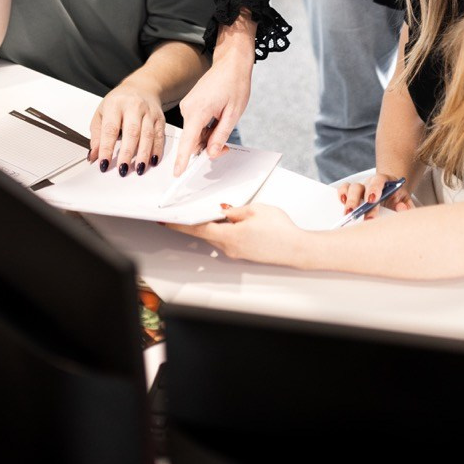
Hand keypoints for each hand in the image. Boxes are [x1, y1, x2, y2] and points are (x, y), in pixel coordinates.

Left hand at [89, 83, 165, 176]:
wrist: (142, 87)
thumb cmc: (119, 102)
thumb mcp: (102, 113)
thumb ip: (97, 135)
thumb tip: (94, 155)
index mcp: (116, 105)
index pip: (110, 129)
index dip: (107, 148)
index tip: (104, 163)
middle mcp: (134, 107)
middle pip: (132, 132)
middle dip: (127, 153)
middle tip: (122, 169)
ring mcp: (149, 112)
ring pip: (148, 135)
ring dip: (143, 154)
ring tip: (138, 169)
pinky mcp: (160, 118)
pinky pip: (160, 136)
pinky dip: (157, 150)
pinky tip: (153, 161)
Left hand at [166, 203, 300, 264]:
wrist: (297, 248)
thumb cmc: (279, 229)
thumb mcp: (255, 210)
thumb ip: (235, 210)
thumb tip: (223, 210)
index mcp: (229, 236)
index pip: (197, 229)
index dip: (180, 225)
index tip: (166, 221)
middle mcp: (229, 248)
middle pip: (206, 233)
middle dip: (197, 221)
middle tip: (186, 210)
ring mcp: (237, 252)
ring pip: (218, 236)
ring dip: (214, 225)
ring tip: (218, 211)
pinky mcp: (245, 253)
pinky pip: (229, 240)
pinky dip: (226, 230)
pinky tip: (234, 221)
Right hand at [175, 53, 251, 173]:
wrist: (231, 63)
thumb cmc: (234, 83)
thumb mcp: (233, 113)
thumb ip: (220, 135)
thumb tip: (211, 153)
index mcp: (198, 110)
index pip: (188, 141)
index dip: (183, 159)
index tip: (178, 173)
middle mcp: (188, 109)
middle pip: (193, 140)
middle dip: (207, 147)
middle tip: (225, 146)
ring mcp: (187, 106)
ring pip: (195, 133)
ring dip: (208, 137)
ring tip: (224, 123)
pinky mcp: (190, 105)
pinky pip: (195, 125)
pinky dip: (205, 128)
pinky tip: (218, 119)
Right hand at [337, 172, 413, 219]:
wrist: (393, 195)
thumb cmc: (399, 200)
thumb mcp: (406, 202)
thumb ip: (407, 206)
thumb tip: (401, 208)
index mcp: (387, 181)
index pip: (379, 180)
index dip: (375, 189)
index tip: (372, 201)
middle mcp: (372, 182)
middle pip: (363, 186)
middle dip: (359, 201)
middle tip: (358, 215)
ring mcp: (362, 187)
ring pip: (352, 188)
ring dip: (350, 201)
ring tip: (348, 214)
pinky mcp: (353, 192)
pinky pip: (344, 189)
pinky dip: (342, 194)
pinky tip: (342, 203)